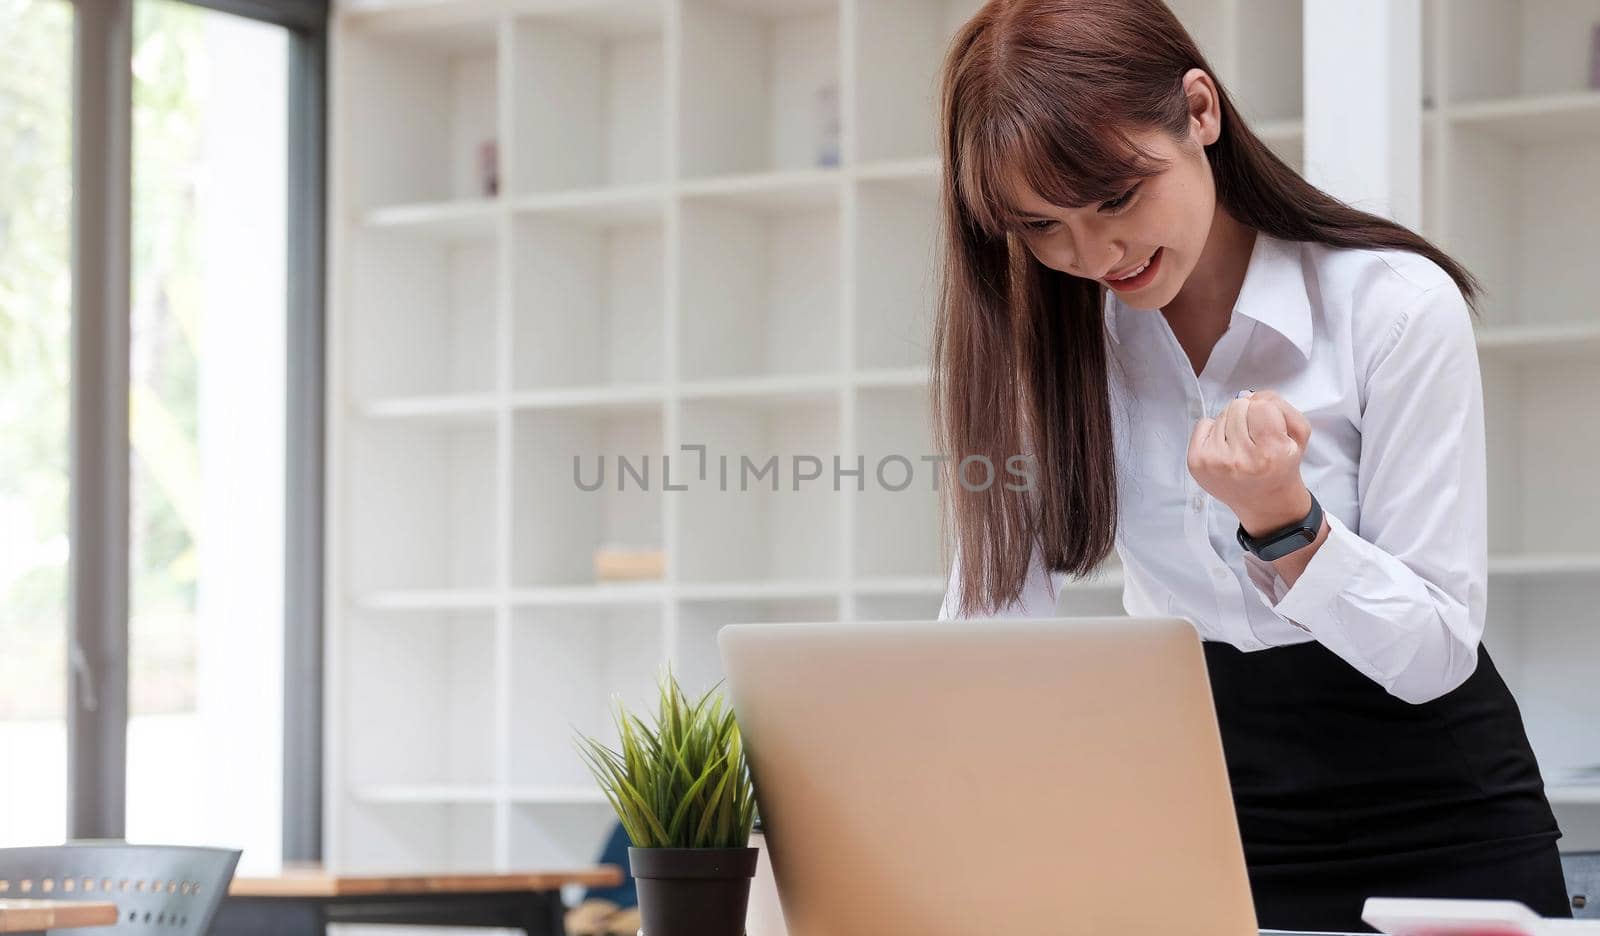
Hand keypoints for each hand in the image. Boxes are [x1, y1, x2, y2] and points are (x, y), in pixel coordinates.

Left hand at [1186, 389, 1313, 537]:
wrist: (1264, 501)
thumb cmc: (1281, 465)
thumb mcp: (1298, 435)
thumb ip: (1280, 405)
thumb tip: (1248, 395)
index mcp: (1271, 454)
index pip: (1261, 406)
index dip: (1267, 412)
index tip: (1269, 430)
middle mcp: (1240, 460)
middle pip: (1238, 406)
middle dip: (1248, 416)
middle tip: (1255, 439)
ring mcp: (1215, 462)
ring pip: (1221, 414)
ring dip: (1232, 425)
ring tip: (1241, 446)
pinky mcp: (1196, 462)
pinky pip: (1202, 423)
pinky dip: (1214, 431)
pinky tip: (1226, 449)